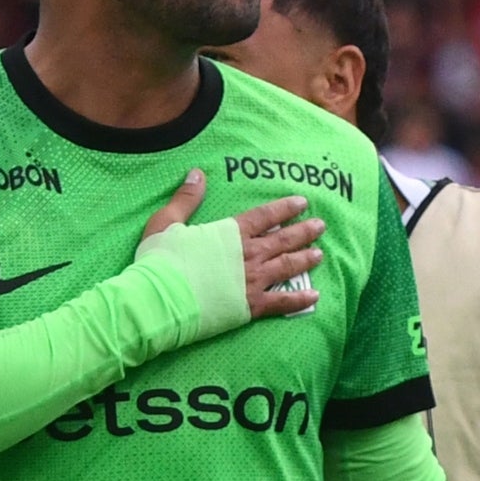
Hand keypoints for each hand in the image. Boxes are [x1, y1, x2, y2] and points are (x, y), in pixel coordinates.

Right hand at [140, 168, 323, 319]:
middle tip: (320, 226)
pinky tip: (315, 296)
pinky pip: (282, 302)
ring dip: (305, 259)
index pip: (265, 216)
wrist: (159, 299)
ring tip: (320, 255)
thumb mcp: (167, 221)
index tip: (302, 203)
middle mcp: (248, 254)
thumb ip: (186, 198)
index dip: (285, 208)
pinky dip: (300, 299)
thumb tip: (197, 173)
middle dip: (304, 231)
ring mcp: (252, 281)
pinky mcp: (250, 306)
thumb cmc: (160, 260)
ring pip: (288, 267)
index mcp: (231, 232)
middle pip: (284, 240)